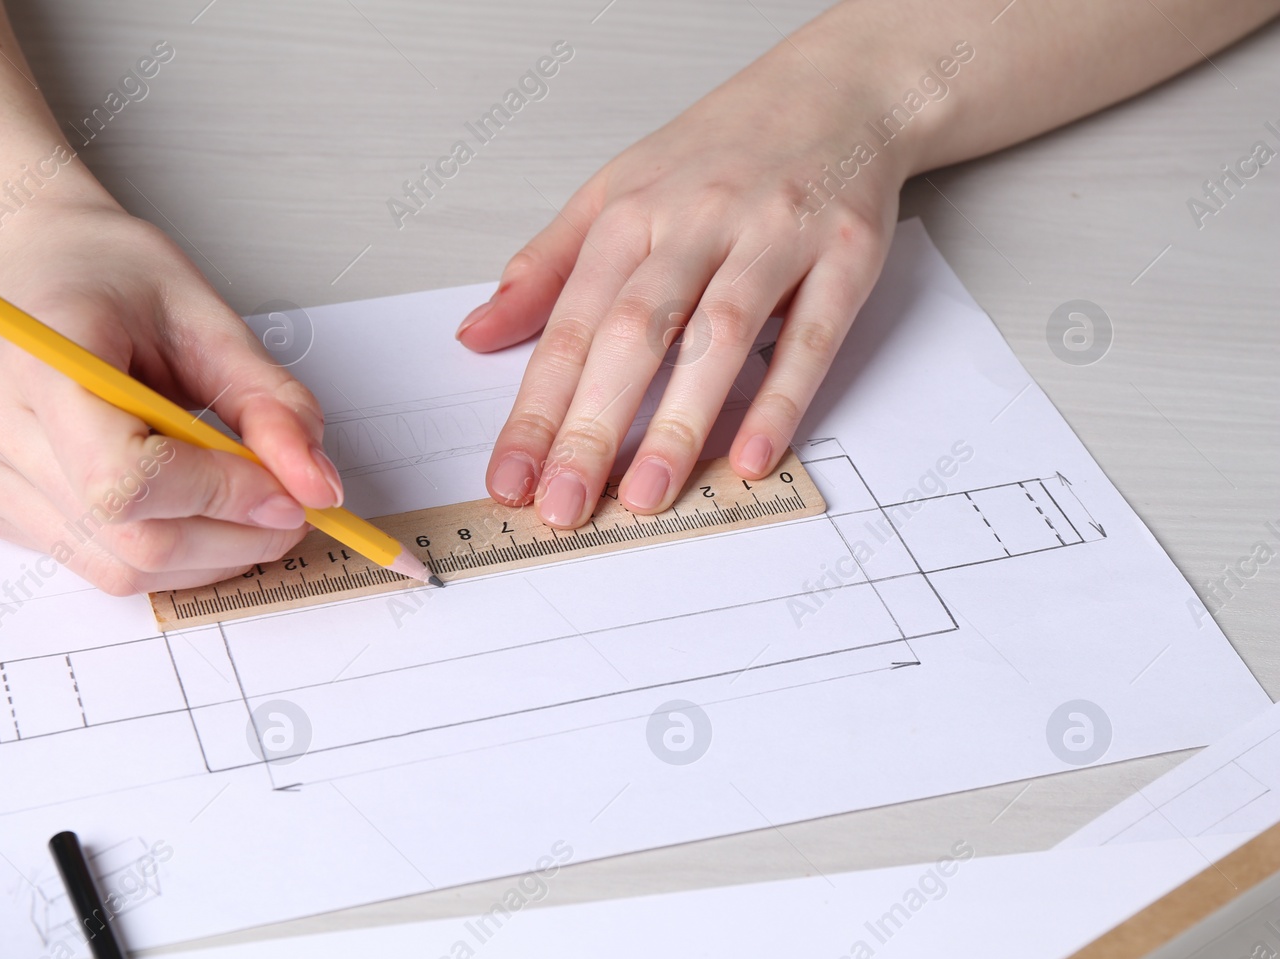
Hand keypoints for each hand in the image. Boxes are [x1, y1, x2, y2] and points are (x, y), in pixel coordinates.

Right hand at [0, 198, 343, 594]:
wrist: (33, 263)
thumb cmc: (111, 276)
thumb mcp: (206, 317)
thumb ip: (268, 403)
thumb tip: (316, 487)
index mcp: (38, 356)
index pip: (126, 479)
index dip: (220, 498)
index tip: (287, 492)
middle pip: (128, 542)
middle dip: (231, 540)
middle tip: (287, 510)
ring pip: (116, 571)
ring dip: (203, 556)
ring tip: (240, 506)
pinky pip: (90, 564)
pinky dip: (158, 553)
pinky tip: (176, 501)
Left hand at [457, 47, 907, 526]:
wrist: (837, 88)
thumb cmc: (720, 150)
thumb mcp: (616, 192)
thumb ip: (545, 268)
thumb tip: (476, 333)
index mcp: (631, 213)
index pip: (569, 326)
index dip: (536, 409)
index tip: (511, 478)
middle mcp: (696, 221)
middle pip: (633, 334)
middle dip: (592, 427)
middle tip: (565, 506)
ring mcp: (774, 235)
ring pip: (718, 336)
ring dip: (678, 422)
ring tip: (646, 495)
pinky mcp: (846, 253)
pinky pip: (811, 333)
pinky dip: (781, 397)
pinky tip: (752, 454)